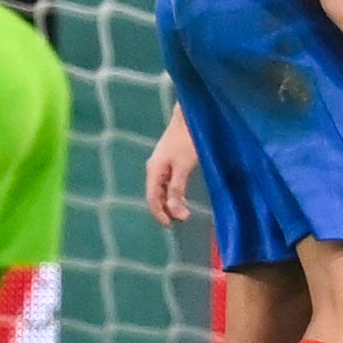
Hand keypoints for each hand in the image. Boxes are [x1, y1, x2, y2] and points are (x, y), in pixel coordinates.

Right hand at [145, 106, 198, 224]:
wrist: (189, 117)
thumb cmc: (187, 140)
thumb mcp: (183, 167)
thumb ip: (177, 189)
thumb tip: (175, 212)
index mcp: (154, 170)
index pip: (152, 198)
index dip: (159, 213)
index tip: (170, 225)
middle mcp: (154, 168)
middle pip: (156, 194)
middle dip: (166, 209)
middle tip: (180, 220)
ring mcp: (161, 164)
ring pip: (162, 188)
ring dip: (170, 201)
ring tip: (183, 212)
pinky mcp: (169, 160)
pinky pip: (168, 181)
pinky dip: (174, 192)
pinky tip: (183, 197)